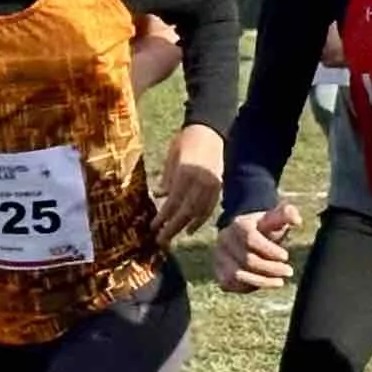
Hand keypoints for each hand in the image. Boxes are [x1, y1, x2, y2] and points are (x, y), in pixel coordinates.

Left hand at [151, 125, 226, 244]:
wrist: (210, 131)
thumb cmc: (185, 141)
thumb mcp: (171, 157)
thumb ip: (166, 178)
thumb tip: (159, 196)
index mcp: (185, 174)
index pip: (173, 202)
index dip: (162, 217)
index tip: (153, 227)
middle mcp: (200, 182)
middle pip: (186, 212)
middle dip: (172, 228)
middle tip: (161, 240)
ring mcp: (211, 185)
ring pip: (199, 212)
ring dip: (185, 226)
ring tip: (174, 236)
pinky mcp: (218, 186)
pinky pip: (209, 208)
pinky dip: (200, 219)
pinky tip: (191, 227)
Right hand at [210, 200, 294, 295]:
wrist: (246, 238)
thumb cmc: (264, 229)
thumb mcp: (275, 219)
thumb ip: (286, 214)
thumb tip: (297, 220)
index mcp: (238, 224)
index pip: (251, 239)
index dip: (270, 250)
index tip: (286, 256)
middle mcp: (224, 240)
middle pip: (248, 260)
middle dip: (271, 268)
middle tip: (288, 271)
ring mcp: (219, 257)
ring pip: (238, 275)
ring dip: (262, 281)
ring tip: (279, 281)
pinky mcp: (218, 272)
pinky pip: (232, 284)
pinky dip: (249, 287)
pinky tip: (263, 283)